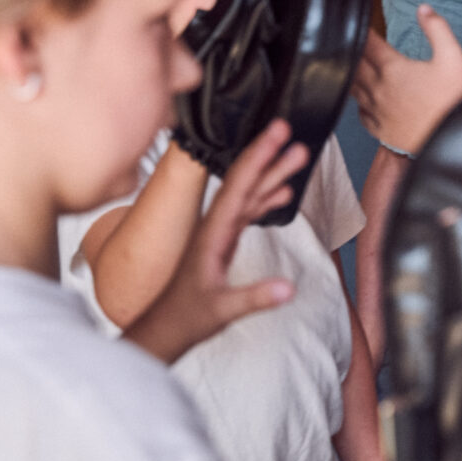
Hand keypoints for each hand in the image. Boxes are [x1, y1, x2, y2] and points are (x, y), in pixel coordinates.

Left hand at [172, 120, 305, 341]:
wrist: (164, 330)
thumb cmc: (186, 318)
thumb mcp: (223, 310)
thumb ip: (256, 297)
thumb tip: (290, 287)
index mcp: (212, 233)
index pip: (238, 184)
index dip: (258, 155)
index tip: (275, 132)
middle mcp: (215, 225)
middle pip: (245, 182)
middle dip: (268, 155)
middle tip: (289, 130)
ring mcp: (219, 232)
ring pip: (248, 194)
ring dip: (271, 174)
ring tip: (297, 155)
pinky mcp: (223, 242)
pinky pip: (247, 213)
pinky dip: (265, 199)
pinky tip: (283, 191)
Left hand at [353, 6, 461, 154]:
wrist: (452, 143)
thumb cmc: (453, 102)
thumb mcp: (453, 58)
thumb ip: (437, 29)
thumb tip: (423, 9)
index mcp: (393, 68)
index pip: (369, 42)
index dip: (364, 30)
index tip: (361, 23)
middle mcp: (379, 88)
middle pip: (356, 63)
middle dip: (354, 50)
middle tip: (353, 41)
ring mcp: (376, 111)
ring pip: (353, 88)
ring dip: (352, 74)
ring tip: (352, 66)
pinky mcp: (379, 130)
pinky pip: (360, 114)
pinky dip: (359, 103)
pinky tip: (364, 100)